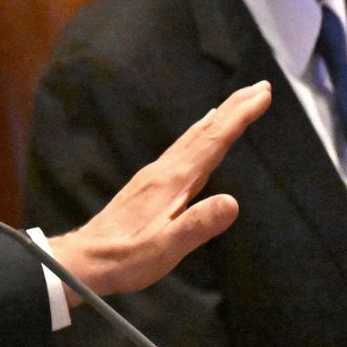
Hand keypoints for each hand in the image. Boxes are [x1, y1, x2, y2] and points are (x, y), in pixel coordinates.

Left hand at [51, 81, 270, 301]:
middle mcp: (163, 171)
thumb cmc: (124, 259)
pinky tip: (197, 138)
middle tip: (260, 86)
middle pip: (204, 131)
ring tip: (234, 104)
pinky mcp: (146, 185)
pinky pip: (180, 149)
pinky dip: (197, 135)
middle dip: (234, 107)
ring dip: (217, 118)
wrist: (83, 259)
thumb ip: (197, 226)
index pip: (213, 142)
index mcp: (172, 182)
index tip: (262, 94)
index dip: (239, 117)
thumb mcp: (166, 249)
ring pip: (192, 138)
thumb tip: (232, 203)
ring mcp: (153, 176)